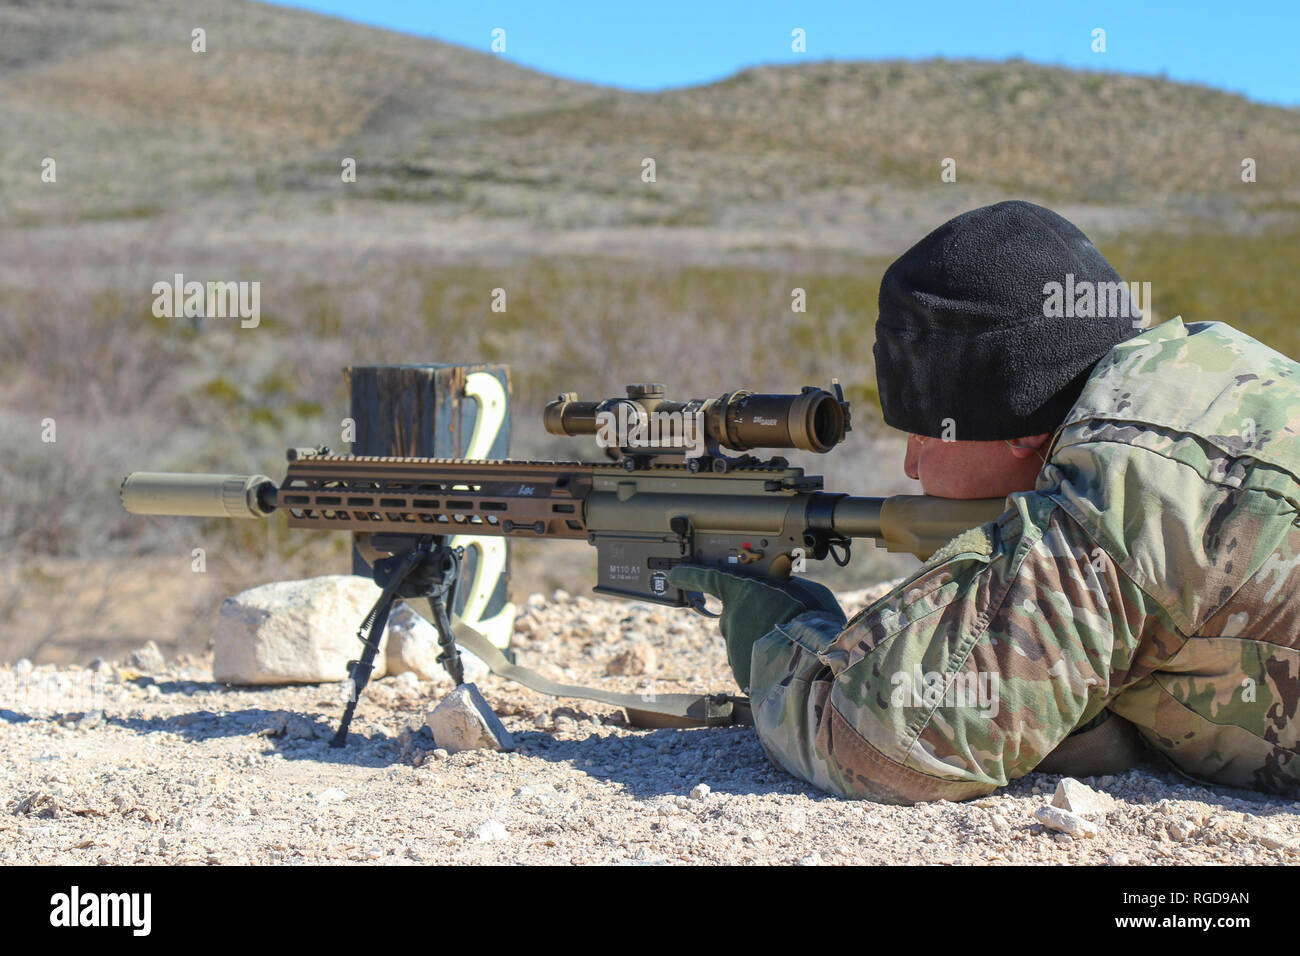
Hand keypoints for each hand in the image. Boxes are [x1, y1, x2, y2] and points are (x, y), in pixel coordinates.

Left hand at [666, 565, 844, 691]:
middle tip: (783, 623)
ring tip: (791, 646)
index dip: (689, 575)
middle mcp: (730, 617)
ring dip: (762, 642)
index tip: (675, 574)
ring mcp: (732, 646)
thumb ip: (785, 588)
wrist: (810, 662)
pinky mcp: (738, 670)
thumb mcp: (804, 589)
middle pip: (737, 615)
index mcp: (742, 591)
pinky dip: (763, 663)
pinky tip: (785, 664)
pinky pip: (750, 663)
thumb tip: (784, 590)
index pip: (706, 579)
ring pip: (745, 641)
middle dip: (754, 619)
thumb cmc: (811, 620)